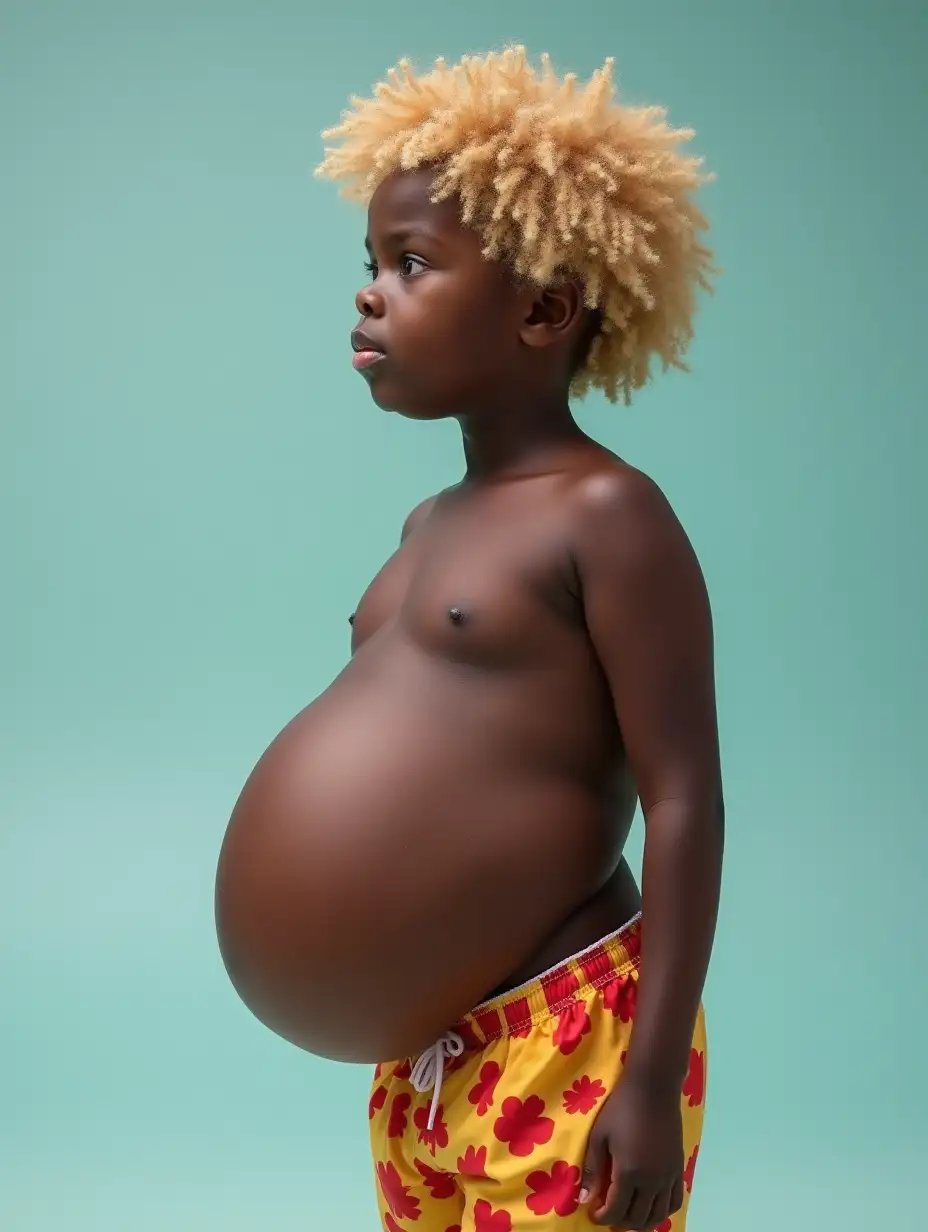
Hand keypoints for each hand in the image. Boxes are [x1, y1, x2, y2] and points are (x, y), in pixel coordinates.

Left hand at [580, 1070, 683, 1229]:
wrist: (653, 1088)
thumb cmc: (621, 1108)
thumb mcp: (599, 1136)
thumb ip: (592, 1170)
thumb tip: (583, 1199)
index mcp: (628, 1173)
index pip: (615, 1210)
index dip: (602, 1217)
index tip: (593, 1214)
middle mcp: (651, 1181)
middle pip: (637, 1217)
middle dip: (620, 1222)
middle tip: (609, 1215)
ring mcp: (668, 1176)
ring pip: (658, 1215)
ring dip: (642, 1222)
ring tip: (629, 1217)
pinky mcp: (678, 1168)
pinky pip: (675, 1201)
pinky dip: (663, 1211)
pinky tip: (652, 1207)